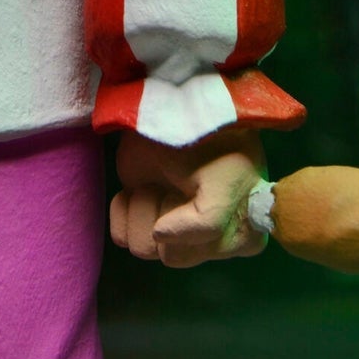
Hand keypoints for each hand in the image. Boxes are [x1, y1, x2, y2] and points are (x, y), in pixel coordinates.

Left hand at [109, 124, 266, 267]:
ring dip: (146, 207)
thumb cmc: (205, 137)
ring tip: (157, 180)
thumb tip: (160, 237)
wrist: (170, 102)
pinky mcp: (137, 216)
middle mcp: (201, 236)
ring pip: (144, 248)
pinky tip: (135, 189)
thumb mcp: (223, 179)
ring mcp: (166, 227)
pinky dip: (123, 210)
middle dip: (170, 214)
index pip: (212, 248)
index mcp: (237, 229)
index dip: (197, 226)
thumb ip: (207, 224)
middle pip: (175, 256)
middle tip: (176, 181)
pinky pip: (121, 236)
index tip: (198, 192)